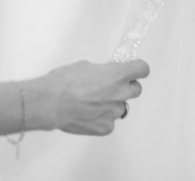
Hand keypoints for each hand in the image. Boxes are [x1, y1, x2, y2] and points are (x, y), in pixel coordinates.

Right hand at [30, 59, 148, 135]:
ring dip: (112, 104)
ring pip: (120, 107)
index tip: (131, 69)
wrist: (52, 103)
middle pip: (136, 90)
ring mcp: (114, 113)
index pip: (142, 69)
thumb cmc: (64, 80)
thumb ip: (101, 72)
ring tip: (92, 103)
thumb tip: (103, 77)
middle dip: (126, 87)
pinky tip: (86, 115)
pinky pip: (109, 121)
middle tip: (109, 87)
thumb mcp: (84, 66)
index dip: (137, 68)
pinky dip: (101, 118)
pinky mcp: (106, 128)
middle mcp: (121, 94)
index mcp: (117, 75)